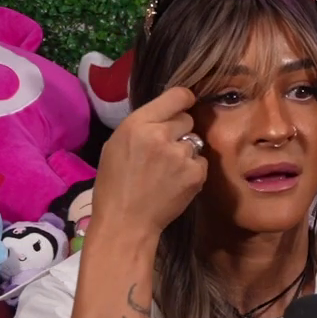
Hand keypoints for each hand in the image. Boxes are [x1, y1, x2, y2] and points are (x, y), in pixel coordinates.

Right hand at [91, 87, 206, 240]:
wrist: (126, 222)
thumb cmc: (115, 184)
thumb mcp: (116, 144)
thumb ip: (142, 125)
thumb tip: (166, 113)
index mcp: (137, 124)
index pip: (176, 95)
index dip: (184, 100)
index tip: (186, 104)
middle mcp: (161, 134)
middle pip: (187, 119)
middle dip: (180, 131)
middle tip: (166, 150)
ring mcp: (181, 154)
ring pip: (195, 142)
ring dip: (186, 152)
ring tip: (168, 171)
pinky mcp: (195, 174)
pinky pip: (201, 162)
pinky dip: (193, 170)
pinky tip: (176, 182)